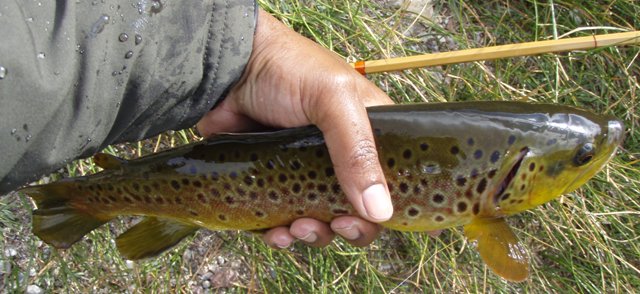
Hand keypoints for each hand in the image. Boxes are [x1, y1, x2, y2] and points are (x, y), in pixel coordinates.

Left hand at [197, 9, 393, 247]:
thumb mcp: (331, 99)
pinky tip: (276, 232)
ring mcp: (308, 172)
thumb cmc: (286, 69)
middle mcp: (343, 157)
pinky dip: (283, 235)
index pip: (396, 178)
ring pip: (323, 221)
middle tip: (337, 224)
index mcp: (370, 133)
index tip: (387, 223)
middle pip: (362, 210)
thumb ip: (356, 150)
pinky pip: (285, 222)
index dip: (397, 206)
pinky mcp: (276, 183)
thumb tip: (381, 211)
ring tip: (297, 227)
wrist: (227, 69)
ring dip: (314, 234)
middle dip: (351, 227)